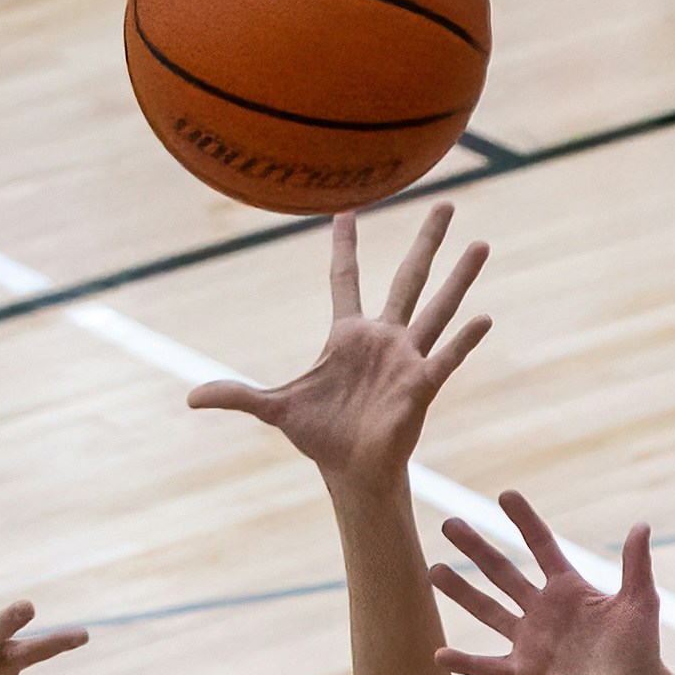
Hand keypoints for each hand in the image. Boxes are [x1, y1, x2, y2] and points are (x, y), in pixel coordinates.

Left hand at [187, 207, 488, 482]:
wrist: (352, 471)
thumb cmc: (319, 437)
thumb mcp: (272, 408)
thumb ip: (236, 394)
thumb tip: (190, 398)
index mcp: (346, 334)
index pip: (346, 277)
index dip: (345, 244)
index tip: (348, 210)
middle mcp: (383, 338)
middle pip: (409, 277)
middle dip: (428, 241)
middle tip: (446, 203)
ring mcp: (406, 359)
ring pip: (437, 307)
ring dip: (460, 277)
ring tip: (482, 244)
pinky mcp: (421, 386)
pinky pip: (446, 356)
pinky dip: (465, 339)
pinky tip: (484, 317)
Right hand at [436, 493, 668, 674]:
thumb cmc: (642, 652)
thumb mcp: (640, 603)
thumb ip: (635, 565)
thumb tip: (641, 525)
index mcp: (570, 590)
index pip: (541, 547)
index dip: (525, 521)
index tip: (506, 495)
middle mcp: (545, 611)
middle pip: (503, 573)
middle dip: (477, 548)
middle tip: (450, 523)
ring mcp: (531, 642)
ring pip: (487, 611)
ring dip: (461, 591)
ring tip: (434, 570)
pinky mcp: (525, 674)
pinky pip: (487, 666)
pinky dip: (464, 663)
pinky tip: (438, 653)